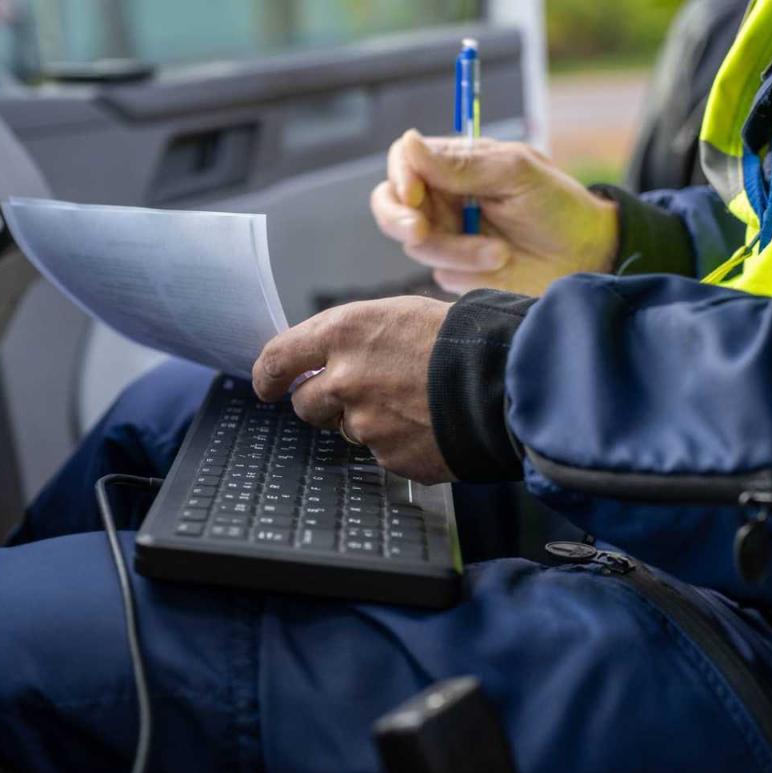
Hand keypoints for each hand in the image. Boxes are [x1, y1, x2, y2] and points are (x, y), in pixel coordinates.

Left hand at [252, 296, 453, 483]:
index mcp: (344, 334)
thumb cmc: (459, 339)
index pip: (279, 358)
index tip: (267, 384)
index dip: (268, 375)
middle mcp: (345, 380)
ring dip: (369, 421)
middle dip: (324, 403)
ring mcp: (366, 424)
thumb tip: (330, 359)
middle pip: (307, 405)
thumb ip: (356, 339)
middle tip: (358, 394)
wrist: (504, 380)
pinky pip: (383, 453)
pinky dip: (400, 442)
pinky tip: (429, 424)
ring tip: (413, 403)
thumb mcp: (400, 315)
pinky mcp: (391, 457)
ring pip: (349, 430)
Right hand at [370, 129, 618, 296]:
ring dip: (455, 249)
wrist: (588, 258)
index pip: (405, 160)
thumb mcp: (515, 174)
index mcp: (456, 165)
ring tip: (499, 252)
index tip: (413, 194)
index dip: (401, 176)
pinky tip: (499, 265)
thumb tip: (408, 144)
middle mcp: (445, 199)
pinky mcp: (457, 271)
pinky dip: (465, 270)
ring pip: (416, 244)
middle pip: (391, 204)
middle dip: (399, 219)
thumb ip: (462, 164)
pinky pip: (438, 273)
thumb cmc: (559, 206)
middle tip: (421, 232)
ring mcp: (448, 236)